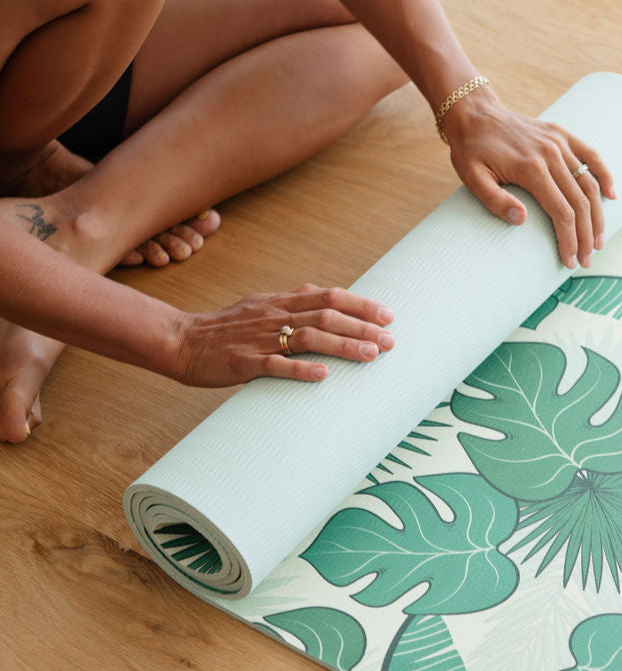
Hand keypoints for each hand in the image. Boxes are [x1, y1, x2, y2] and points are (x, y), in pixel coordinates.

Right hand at [169, 284, 394, 387]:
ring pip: (308, 337)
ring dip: (342, 345)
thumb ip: (293, 307)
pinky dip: (300, 369)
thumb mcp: (261, 308)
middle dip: (361, 327)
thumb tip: (329, 307)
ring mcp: (259, 338)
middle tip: (391, 340)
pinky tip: (323, 375)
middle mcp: (274, 314)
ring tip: (371, 355)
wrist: (181, 341)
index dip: (360, 305)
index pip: (328, 296)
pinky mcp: (244, 361)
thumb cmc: (226, 329)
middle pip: (325, 315)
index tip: (388, 315)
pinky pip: (275, 365)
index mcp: (280, 301)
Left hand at [442, 86, 615, 268]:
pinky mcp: (562, 135)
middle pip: (580, 203)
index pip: (561, 212)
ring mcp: (559, 143)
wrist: (474, 114)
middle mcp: (551, 154)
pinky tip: (611, 195)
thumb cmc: (471, 151)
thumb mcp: (472, 178)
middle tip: (588, 260)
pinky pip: (591, 156)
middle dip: (586, 236)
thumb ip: (495, 201)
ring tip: (599, 241)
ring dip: (598, 215)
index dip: (569, 240)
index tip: (570, 262)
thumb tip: (520, 220)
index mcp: (531, 168)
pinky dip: (604, 175)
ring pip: (589, 183)